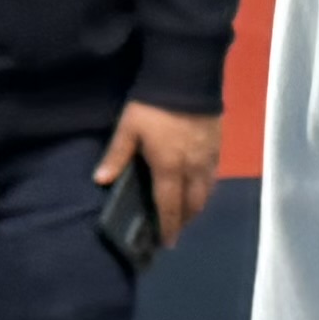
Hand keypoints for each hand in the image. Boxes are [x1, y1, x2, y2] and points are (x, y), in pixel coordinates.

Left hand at [95, 100, 220, 243]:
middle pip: (192, 204)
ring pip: (206, 192)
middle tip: (175, 231)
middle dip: (184, 221)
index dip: (168, 226)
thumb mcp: (128, 128)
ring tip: (186, 214)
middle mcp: (192, 168)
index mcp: (169, 168)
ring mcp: (209, 157)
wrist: (186, 77)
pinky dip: (206, 189)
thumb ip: (116, 156)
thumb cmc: (153, 105)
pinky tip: (200, 188)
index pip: (169, 206)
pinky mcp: (218, 145)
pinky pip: (214, 176)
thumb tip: (100, 180)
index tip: (167, 242)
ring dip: (197, 207)